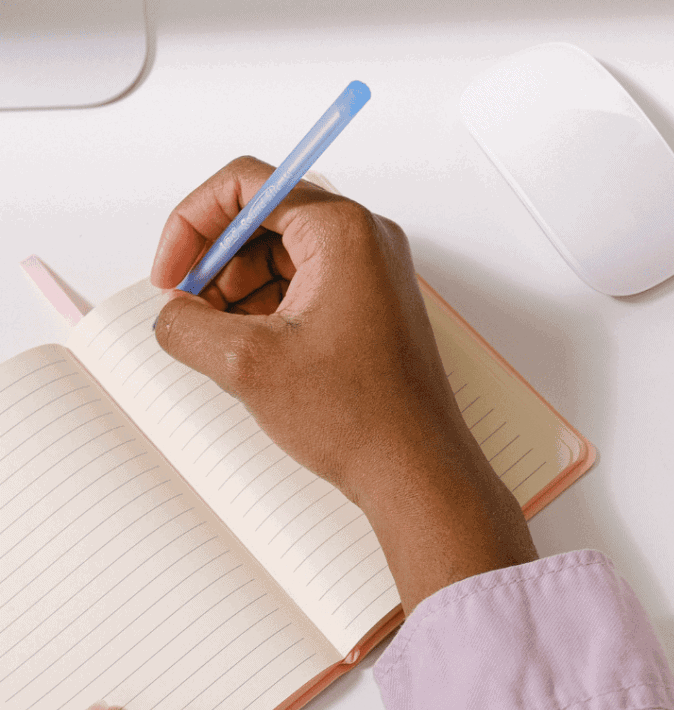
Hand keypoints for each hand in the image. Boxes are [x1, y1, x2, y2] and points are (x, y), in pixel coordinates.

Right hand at [150, 156, 477, 509]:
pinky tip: (250, 354)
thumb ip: (187, 326)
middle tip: (189, 312)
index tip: (171, 274)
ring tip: (220, 343)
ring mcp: (369, 275)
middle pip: (261, 221)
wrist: (415, 471)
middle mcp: (363, 242)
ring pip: (278, 258)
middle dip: (214, 266)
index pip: (245, 186)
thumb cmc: (362, 419)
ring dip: (237, 293)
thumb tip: (170, 314)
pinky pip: (301, 288)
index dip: (192, 224)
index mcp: (341, 232)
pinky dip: (265, 312)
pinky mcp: (367, 308)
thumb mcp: (248, 366)